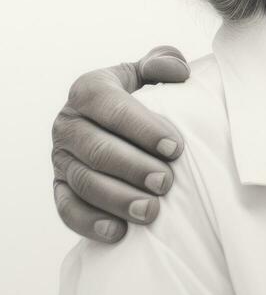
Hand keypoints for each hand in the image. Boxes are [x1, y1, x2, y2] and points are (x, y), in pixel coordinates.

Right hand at [51, 47, 189, 242]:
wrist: (120, 121)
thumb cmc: (144, 93)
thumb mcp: (152, 71)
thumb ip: (163, 63)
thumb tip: (177, 73)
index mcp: (89, 89)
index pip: (111, 106)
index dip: (143, 127)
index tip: (175, 147)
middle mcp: (68, 122)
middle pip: (97, 149)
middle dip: (134, 168)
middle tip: (166, 182)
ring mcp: (61, 157)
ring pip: (84, 182)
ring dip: (118, 199)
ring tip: (151, 210)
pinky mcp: (59, 186)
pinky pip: (67, 208)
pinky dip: (91, 222)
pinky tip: (119, 231)